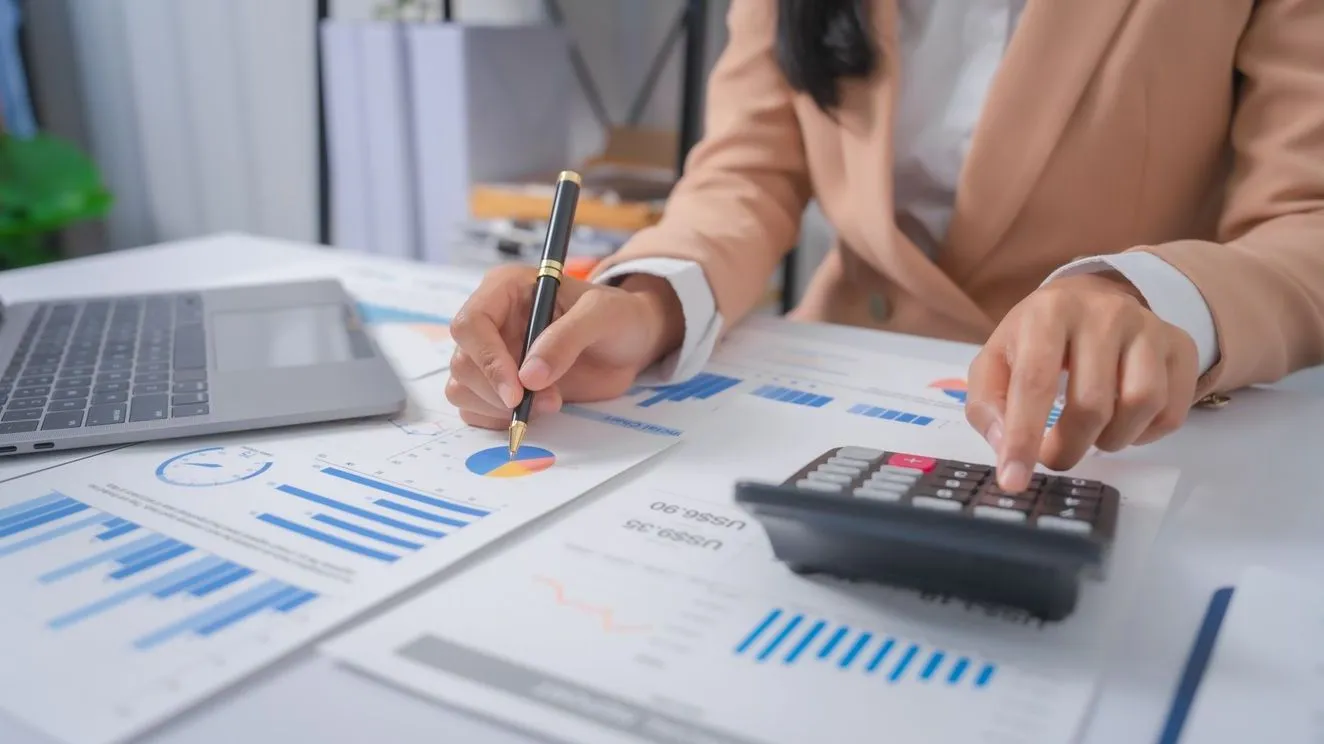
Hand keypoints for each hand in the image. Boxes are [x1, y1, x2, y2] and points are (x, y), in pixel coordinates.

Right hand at [445, 264, 685, 428]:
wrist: (630, 343)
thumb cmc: (618, 316)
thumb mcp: (603, 315)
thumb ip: (567, 338)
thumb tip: (529, 376)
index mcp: (505, 290)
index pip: (470, 324)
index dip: (488, 360)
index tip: (518, 391)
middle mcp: (491, 322)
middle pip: (463, 362)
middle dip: (500, 391)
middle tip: (550, 400)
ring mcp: (492, 355)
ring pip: (463, 388)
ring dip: (499, 408)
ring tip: (550, 403)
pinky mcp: (498, 385)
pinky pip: (475, 408)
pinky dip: (498, 419)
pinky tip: (534, 412)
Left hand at [965, 272, 1199, 491]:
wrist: (1090, 300)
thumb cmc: (1036, 339)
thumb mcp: (996, 360)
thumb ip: (988, 403)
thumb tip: (1005, 446)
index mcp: (1049, 312)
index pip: (1035, 382)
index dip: (1023, 438)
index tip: (1014, 481)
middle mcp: (1105, 312)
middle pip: (1092, 403)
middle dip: (1068, 447)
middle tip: (1054, 456)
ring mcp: (1149, 327)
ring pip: (1141, 405)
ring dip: (1111, 440)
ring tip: (1090, 434)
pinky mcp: (1180, 346)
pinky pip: (1172, 411)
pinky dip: (1145, 434)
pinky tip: (1122, 422)